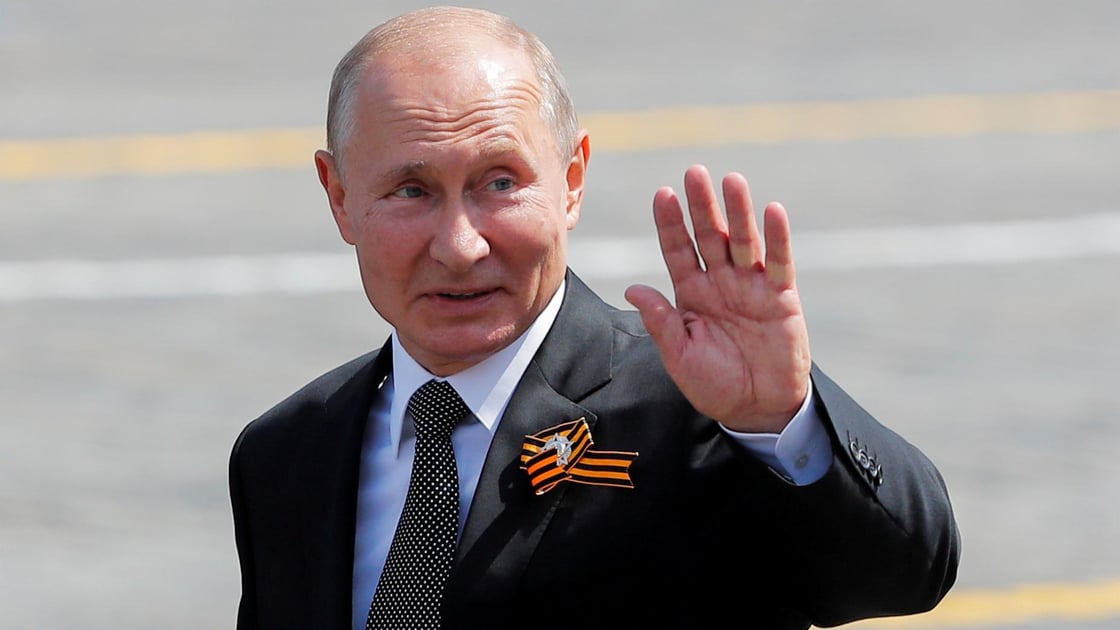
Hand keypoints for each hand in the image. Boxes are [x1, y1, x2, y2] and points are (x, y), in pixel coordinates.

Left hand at [624, 164, 810, 432]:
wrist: (757, 410)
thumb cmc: (715, 385)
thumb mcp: (680, 357)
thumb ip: (661, 322)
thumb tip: (633, 289)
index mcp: (691, 294)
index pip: (678, 250)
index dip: (670, 223)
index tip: (663, 194)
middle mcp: (720, 283)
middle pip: (709, 236)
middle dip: (702, 205)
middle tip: (695, 172)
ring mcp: (752, 287)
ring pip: (743, 241)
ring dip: (737, 212)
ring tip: (731, 181)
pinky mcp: (782, 298)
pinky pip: (780, 263)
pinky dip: (778, 238)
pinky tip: (772, 211)